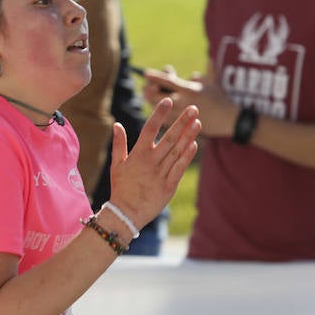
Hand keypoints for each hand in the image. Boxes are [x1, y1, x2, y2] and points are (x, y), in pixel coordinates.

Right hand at [107, 98, 200, 228]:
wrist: (126, 214)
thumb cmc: (120, 188)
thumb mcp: (116, 165)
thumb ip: (119, 144)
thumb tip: (116, 124)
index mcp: (137, 155)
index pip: (149, 129)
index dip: (159, 114)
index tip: (167, 101)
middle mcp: (150, 162)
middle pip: (169, 138)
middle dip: (182, 122)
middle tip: (193, 108)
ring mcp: (161, 174)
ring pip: (177, 151)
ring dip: (188, 135)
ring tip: (198, 122)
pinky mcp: (169, 186)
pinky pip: (179, 168)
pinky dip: (187, 156)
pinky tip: (194, 144)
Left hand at [143, 66, 236, 135]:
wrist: (228, 121)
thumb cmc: (220, 98)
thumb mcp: (213, 81)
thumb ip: (206, 69)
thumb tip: (208, 56)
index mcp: (191, 90)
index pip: (169, 82)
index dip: (156, 77)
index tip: (145, 72)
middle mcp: (184, 103)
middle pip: (159, 96)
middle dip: (150, 90)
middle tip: (147, 86)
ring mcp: (181, 116)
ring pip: (159, 109)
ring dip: (152, 101)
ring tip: (148, 94)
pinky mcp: (181, 127)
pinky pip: (164, 119)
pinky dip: (158, 112)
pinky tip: (155, 106)